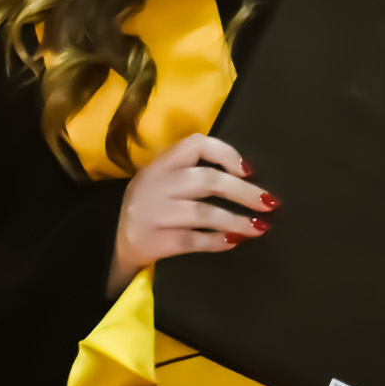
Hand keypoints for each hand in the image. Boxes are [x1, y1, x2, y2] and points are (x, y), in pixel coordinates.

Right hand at [109, 134, 275, 296]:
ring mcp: (154, 213)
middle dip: (243, 192)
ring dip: (236, 221)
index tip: (248, 170)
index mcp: (162, 162)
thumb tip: (247, 176)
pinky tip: (234, 242)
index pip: (195, 143)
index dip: (226, 154)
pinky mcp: (155, 240)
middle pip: (207, 181)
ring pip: (203, 213)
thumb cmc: (152, 204)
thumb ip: (194, 170)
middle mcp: (157, 183)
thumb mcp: (164, 177)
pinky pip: (193, 240)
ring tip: (260, 228)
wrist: (115, 239)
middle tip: (269, 203)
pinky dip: (217, 242)